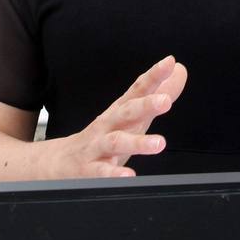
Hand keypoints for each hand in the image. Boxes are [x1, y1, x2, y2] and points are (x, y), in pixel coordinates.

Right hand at [44, 55, 187, 179]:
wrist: (59, 161)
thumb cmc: (102, 136)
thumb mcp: (130, 116)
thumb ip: (156, 95)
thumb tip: (179, 72)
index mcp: (120, 111)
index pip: (137, 89)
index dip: (153, 76)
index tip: (169, 63)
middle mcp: (108, 125)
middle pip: (126, 111)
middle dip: (146, 104)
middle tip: (166, 101)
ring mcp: (97, 146)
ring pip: (116, 141)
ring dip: (137, 142)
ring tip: (159, 144)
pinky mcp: (88, 168)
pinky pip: (101, 171)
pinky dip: (114, 173)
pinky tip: (128, 175)